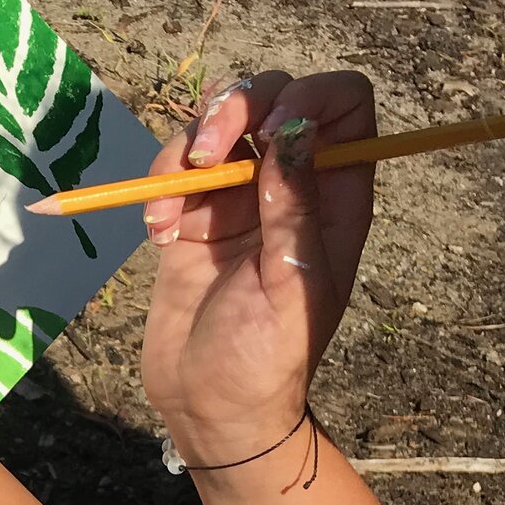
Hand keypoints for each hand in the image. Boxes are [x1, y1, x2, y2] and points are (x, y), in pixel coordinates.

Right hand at [139, 71, 376, 468]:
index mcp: (335, 198)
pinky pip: (175, 166)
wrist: (211, 408)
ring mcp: (238, 197)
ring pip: (218, 123)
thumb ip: (292, 208)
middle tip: (206, 153)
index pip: (345, 107)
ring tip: (169, 206)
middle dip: (234, 109)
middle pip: (273, 98)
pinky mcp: (192, 213)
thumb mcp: (292, 287)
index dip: (312, 97)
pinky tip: (160, 233)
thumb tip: (292, 131)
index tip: (271, 132)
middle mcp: (290, 185)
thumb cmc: (267, 361)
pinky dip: (159, 184)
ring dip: (186, 146)